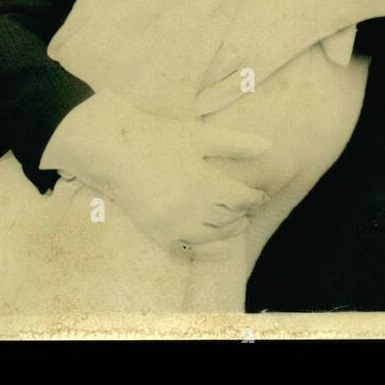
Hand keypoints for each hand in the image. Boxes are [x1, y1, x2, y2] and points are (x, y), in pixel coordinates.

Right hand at [40, 92, 268, 252]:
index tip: (261, 194)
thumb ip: (234, 143)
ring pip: (215, 238)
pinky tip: (216, 241)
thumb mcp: (198, 135)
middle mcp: (191, 208)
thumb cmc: (159, 139)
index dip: (256, 198)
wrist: (116, 152)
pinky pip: (192, 250)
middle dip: (245, 213)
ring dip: (230, 231)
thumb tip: (268, 146)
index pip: (243, 199)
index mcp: (204, 181)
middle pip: (232, 219)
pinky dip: (209, 248)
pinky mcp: (160, 235)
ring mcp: (175, 225)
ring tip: (236, 222)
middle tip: (249, 207)